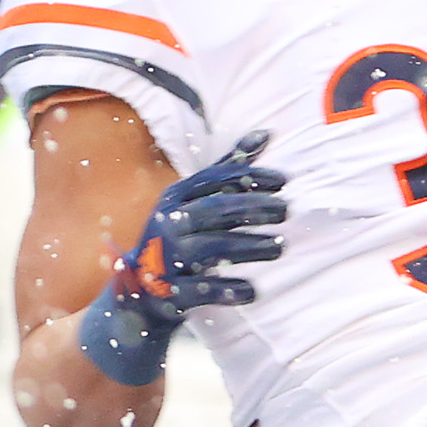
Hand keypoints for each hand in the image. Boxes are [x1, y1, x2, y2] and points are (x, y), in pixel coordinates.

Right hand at [77, 130, 288, 385]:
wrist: (140, 293)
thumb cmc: (181, 236)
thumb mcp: (198, 201)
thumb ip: (230, 170)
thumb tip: (266, 133)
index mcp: (175, 197)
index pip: (215, 179)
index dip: (249, 176)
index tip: (284, 180)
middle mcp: (168, 223)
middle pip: (215, 210)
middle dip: (253, 208)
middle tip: (286, 210)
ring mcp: (165, 258)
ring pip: (210, 248)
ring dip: (249, 246)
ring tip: (280, 246)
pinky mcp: (168, 292)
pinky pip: (200, 291)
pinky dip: (227, 290)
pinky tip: (253, 291)